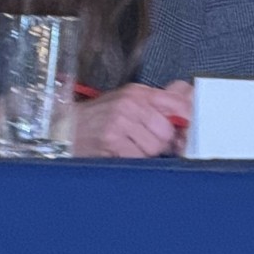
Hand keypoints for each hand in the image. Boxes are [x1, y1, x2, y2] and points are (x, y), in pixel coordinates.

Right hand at [73, 80, 192, 157]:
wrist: (63, 127)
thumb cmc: (98, 117)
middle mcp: (130, 105)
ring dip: (145, 153)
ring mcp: (119, 123)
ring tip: (129, 146)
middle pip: (167, 131)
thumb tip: (190, 101)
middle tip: (145, 142)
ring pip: (154, 147)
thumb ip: (159, 102)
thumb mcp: (128, 101)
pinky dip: (132, 160)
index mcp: (138, 93)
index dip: (186, 121)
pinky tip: (120, 153)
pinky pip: (137, 157)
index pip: (178, 103)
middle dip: (161, 142)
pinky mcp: (110, 142)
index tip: (184, 131)